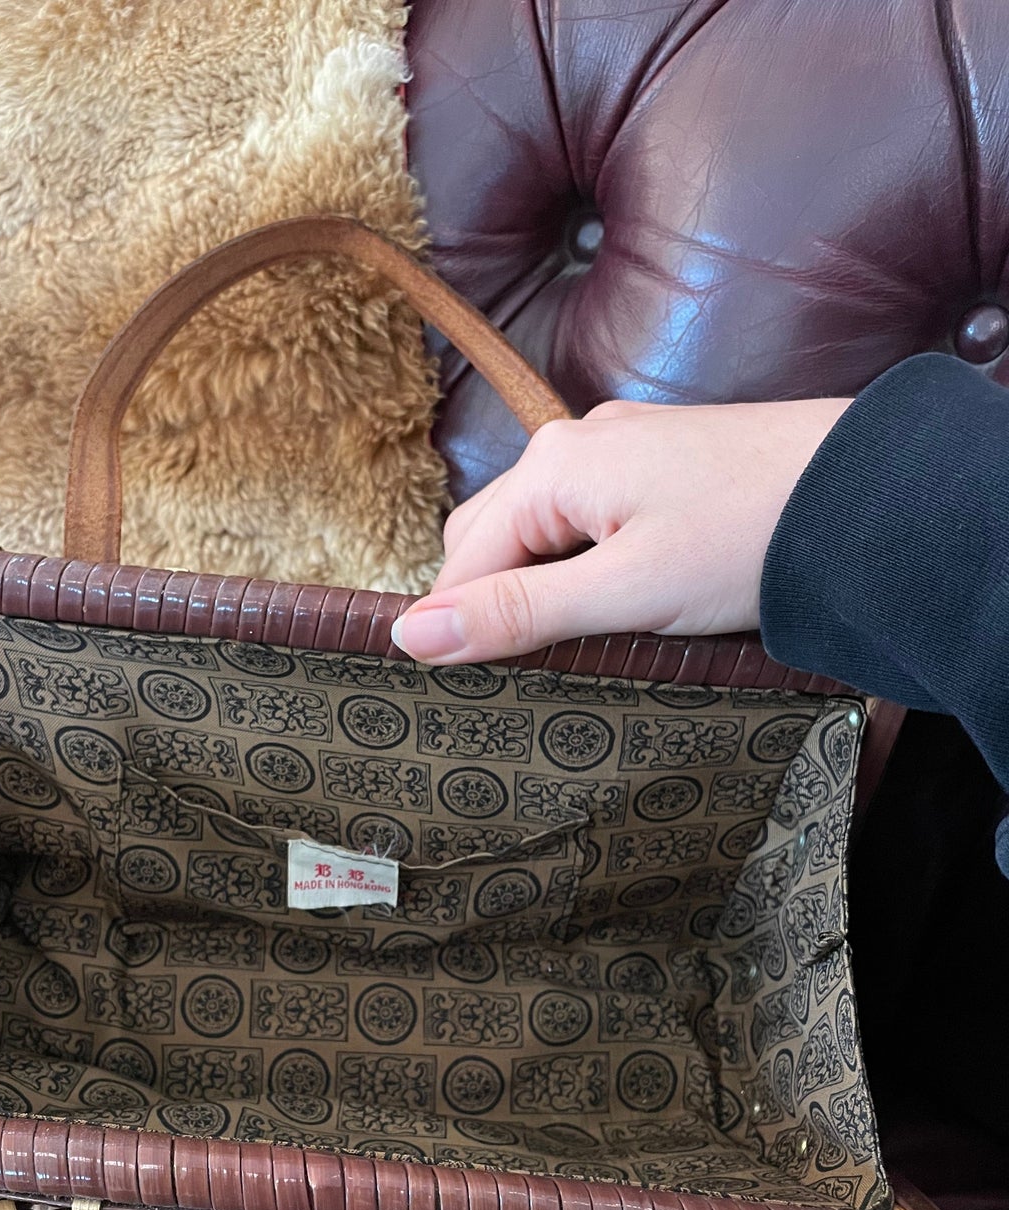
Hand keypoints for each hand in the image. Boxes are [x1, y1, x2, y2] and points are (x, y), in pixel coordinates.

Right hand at [391, 397, 850, 662]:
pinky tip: (623, 602)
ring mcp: (624, 448)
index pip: (461, 561)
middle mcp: (577, 443)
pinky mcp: (665, 464)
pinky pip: (589, 520)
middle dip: (497, 602)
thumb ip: (515, 613)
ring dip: (543, 586)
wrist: (871, 495)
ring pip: (542, 531)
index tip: (463, 694)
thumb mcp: (622, 593)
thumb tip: (410, 635)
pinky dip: (586, 565)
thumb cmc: (750, 540)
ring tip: (583, 642)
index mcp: (553, 468)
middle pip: (492, 538)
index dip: (458, 629)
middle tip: (531, 673)